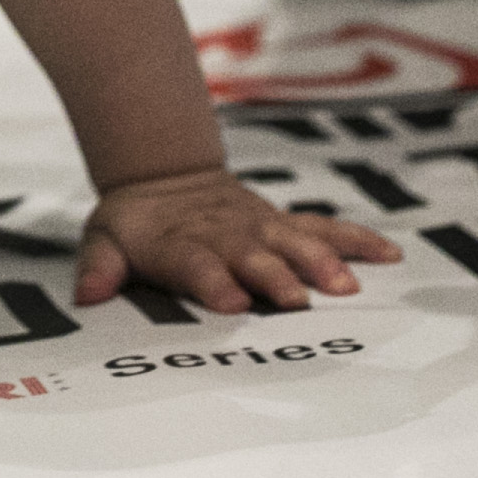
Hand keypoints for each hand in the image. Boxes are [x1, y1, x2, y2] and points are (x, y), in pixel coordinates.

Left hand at [75, 167, 399, 313]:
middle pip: (253, 256)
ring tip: (347, 286)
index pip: (197, 264)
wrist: (164, 175)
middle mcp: (227, 235)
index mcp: (181, 244)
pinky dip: (356, 241)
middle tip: (297, 301)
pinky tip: (388, 256)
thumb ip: (99, 267)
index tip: (231, 302)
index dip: (213, 281)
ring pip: (296, 242)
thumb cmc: (135, 224)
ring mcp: (260, 227)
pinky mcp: (284, 224)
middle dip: (275, 277)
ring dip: (321, 262)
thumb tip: (88, 294)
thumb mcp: (103, 239)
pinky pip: (325, 230)